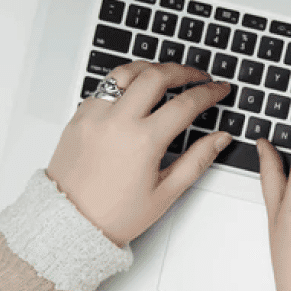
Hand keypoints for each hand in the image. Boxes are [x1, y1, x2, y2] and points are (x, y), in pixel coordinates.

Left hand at [46, 61, 232, 246]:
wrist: (71, 222)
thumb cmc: (115, 214)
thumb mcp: (166, 192)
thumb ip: (197, 160)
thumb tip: (219, 139)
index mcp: (143, 141)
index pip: (185, 104)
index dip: (209, 93)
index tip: (219, 90)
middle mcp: (117, 121)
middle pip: (156, 76)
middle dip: (184, 71)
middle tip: (199, 76)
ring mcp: (95, 115)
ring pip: (127, 72)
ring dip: (152, 68)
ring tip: (167, 75)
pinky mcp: (79, 116)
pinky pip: (105, 87)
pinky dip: (125, 83)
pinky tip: (136, 92)